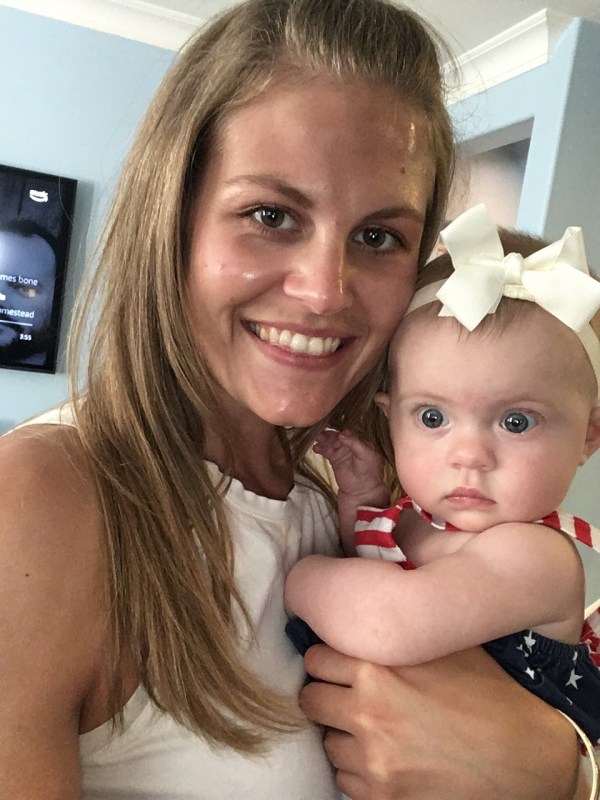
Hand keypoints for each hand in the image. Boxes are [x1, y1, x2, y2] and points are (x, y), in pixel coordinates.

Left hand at [300, 644, 580, 799]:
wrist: (531, 757)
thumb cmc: (492, 695)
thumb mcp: (444, 646)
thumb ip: (397, 631)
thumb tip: (361, 612)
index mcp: (379, 667)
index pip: (316, 655)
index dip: (330, 656)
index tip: (341, 660)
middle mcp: (368, 712)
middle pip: (312, 698)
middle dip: (329, 693)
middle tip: (352, 693)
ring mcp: (373, 760)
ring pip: (327, 741)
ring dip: (344, 733)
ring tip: (376, 727)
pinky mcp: (382, 797)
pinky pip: (345, 779)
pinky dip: (359, 769)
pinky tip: (388, 756)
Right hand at [313, 429, 386, 503]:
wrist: (361, 490)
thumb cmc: (368, 472)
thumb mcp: (365, 455)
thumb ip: (354, 443)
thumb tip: (342, 433)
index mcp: (361, 441)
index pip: (350, 432)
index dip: (342, 431)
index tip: (336, 432)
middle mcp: (351, 445)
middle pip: (338, 436)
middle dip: (330, 435)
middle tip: (321, 434)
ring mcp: (342, 451)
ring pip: (331, 442)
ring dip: (324, 440)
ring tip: (318, 440)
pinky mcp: (335, 459)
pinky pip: (326, 451)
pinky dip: (320, 448)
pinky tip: (316, 448)